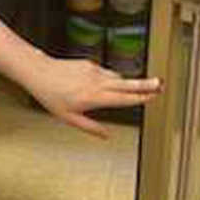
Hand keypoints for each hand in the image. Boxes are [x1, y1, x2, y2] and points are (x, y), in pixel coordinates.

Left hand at [24, 57, 162, 138]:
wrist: (39, 72)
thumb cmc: (50, 95)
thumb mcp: (69, 118)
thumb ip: (91, 128)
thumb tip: (106, 136)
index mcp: (94, 97)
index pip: (123, 98)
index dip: (140, 98)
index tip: (153, 96)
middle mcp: (96, 82)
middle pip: (128, 83)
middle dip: (146, 84)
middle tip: (160, 84)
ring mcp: (94, 70)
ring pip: (116, 78)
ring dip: (125, 84)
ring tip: (133, 88)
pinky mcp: (89, 63)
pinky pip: (105, 73)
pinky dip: (108, 79)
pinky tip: (100, 85)